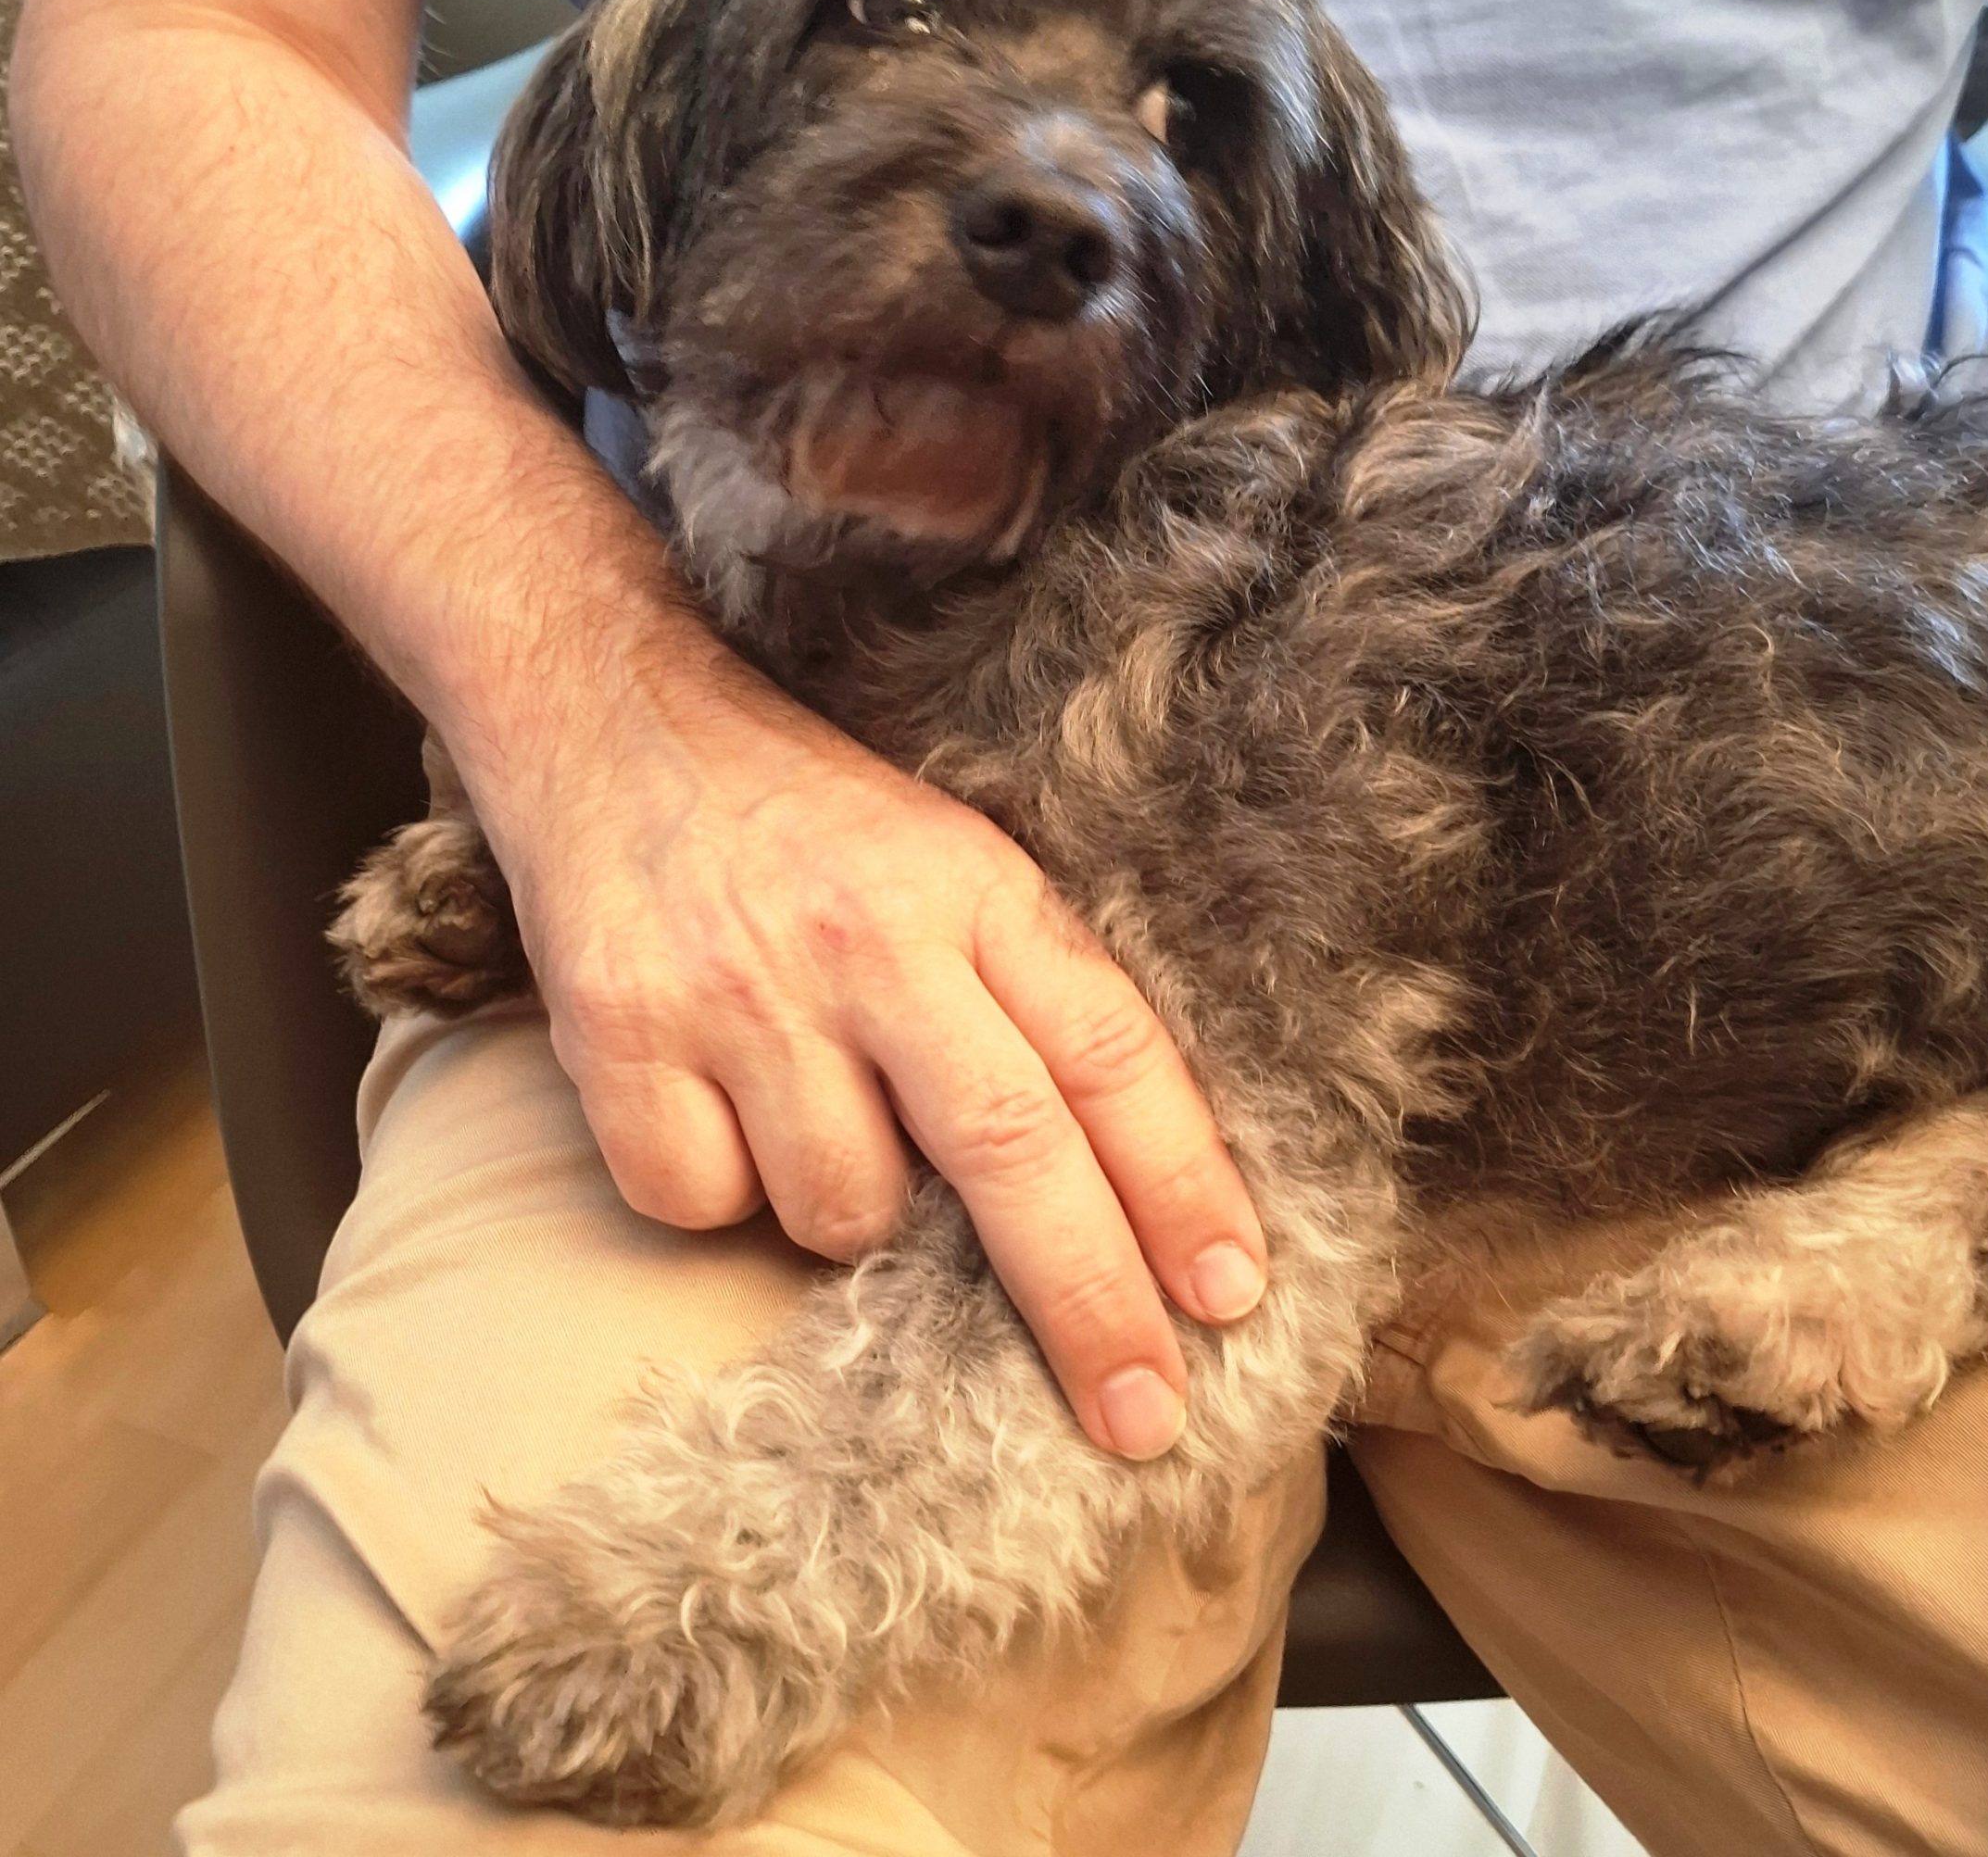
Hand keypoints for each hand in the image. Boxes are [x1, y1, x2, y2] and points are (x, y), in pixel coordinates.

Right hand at [459, 630, 1268, 1460]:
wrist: (609, 720)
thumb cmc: (804, 818)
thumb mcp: (946, 860)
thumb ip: (1024, 992)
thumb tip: (1121, 1195)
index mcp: (972, 883)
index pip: (1106, 1049)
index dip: (1181, 1182)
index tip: (1229, 1296)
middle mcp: (866, 936)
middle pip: (1010, 1148)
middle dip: (1090, 1301)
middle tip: (1146, 1416)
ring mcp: (741, 991)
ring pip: (847, 1210)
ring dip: (858, 1212)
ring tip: (818, 1111)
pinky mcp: (621, 1039)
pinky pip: (704, 1206)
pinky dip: (722, 1194)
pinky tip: (714, 1106)